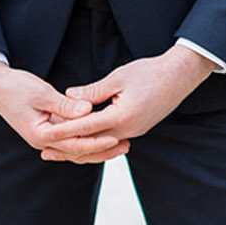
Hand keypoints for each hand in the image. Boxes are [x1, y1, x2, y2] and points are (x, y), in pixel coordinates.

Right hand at [0, 62, 110, 154]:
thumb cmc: (16, 87)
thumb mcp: (42, 93)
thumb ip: (65, 105)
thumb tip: (88, 111)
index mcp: (40, 134)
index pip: (74, 143)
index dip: (96, 141)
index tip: (116, 137)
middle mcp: (42, 142)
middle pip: (77, 152)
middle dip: (102, 150)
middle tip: (126, 146)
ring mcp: (44, 139)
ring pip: (75, 150)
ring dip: (97, 148)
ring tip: (120, 145)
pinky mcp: (47, 132)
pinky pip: (70, 142)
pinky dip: (86, 141)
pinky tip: (102, 139)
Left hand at [39, 45, 215, 160]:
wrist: (180, 76)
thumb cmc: (150, 72)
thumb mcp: (118, 77)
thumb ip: (93, 91)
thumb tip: (69, 96)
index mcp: (122, 117)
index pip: (86, 128)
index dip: (64, 131)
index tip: (45, 133)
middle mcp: (128, 130)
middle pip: (92, 145)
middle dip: (68, 148)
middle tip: (45, 151)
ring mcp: (134, 132)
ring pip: (102, 146)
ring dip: (81, 148)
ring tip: (59, 151)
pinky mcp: (137, 129)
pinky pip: (111, 141)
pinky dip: (95, 143)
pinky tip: (84, 141)